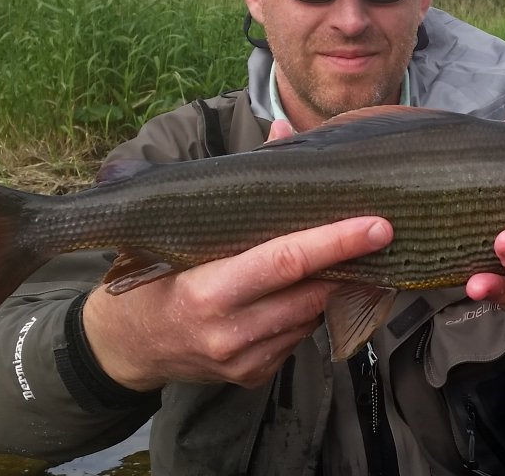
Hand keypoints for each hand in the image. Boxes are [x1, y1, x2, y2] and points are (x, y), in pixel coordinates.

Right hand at [83, 119, 391, 389]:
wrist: (126, 344)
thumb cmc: (158, 273)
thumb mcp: (186, 229)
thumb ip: (242, 180)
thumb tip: (284, 127)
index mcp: (208, 290)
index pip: (286, 262)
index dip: (336, 242)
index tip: (378, 226)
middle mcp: (227, 331)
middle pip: (310, 292)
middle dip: (343, 264)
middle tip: (371, 235)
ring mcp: (242, 359)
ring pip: (310, 318)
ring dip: (324, 289)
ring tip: (324, 263)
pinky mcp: (252, 376)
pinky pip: (297, 340)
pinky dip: (304, 315)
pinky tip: (291, 296)